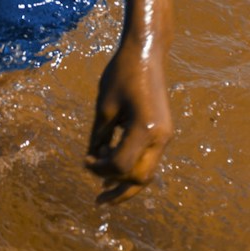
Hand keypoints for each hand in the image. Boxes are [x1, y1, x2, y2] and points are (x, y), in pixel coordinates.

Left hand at [84, 33, 172, 203]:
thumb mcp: (104, 105)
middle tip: (98, 199)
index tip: (85, 160)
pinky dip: (132, 166)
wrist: (146, 51)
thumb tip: (92, 160)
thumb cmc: (121, 73)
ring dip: (126, 181)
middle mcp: (160, 137)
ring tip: (104, 192)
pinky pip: (148, 158)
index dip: (99, 170)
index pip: (120, 166)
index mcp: (144, 130)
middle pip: (140, 178)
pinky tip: (113, 169)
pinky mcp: (163, 131)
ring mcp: (165, 135)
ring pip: (147, 172)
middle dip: (118, 191)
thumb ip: (98, 136)